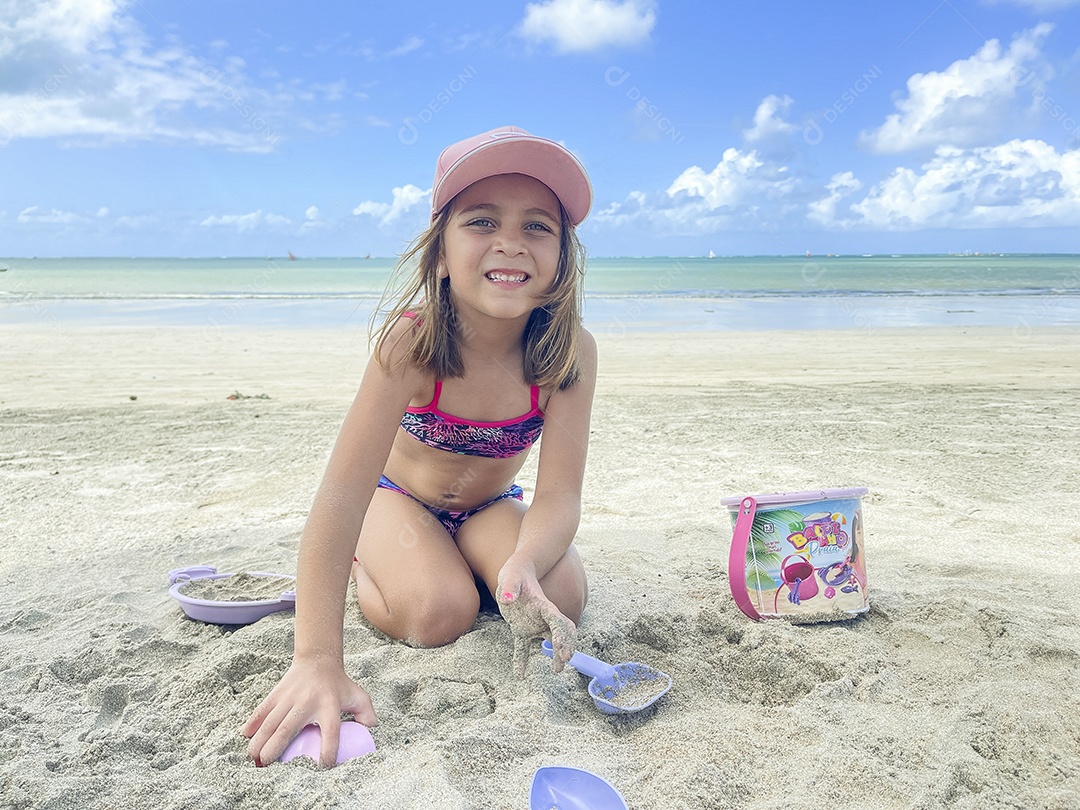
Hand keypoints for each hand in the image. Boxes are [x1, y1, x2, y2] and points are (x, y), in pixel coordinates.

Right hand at [241, 656, 376, 767]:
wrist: (318, 659)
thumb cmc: (339, 684)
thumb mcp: (358, 696)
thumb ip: (367, 715)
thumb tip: (370, 732)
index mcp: (329, 706)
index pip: (331, 732)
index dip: (328, 751)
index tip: (322, 767)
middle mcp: (307, 702)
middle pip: (288, 728)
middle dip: (275, 747)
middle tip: (267, 765)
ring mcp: (289, 697)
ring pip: (271, 720)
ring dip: (260, 740)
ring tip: (253, 757)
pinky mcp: (277, 693)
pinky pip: (262, 709)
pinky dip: (253, 722)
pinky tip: (246, 735)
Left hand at [496, 557, 576, 677]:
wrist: (517, 572)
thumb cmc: (516, 573)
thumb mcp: (512, 578)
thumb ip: (511, 588)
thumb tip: (507, 600)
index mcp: (544, 606)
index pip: (558, 622)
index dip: (561, 635)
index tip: (561, 649)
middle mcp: (544, 617)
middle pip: (562, 633)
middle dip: (566, 647)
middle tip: (563, 662)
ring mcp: (534, 624)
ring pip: (550, 641)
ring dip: (556, 654)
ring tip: (557, 669)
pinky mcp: (522, 630)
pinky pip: (523, 648)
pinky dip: (521, 661)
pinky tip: (519, 676)